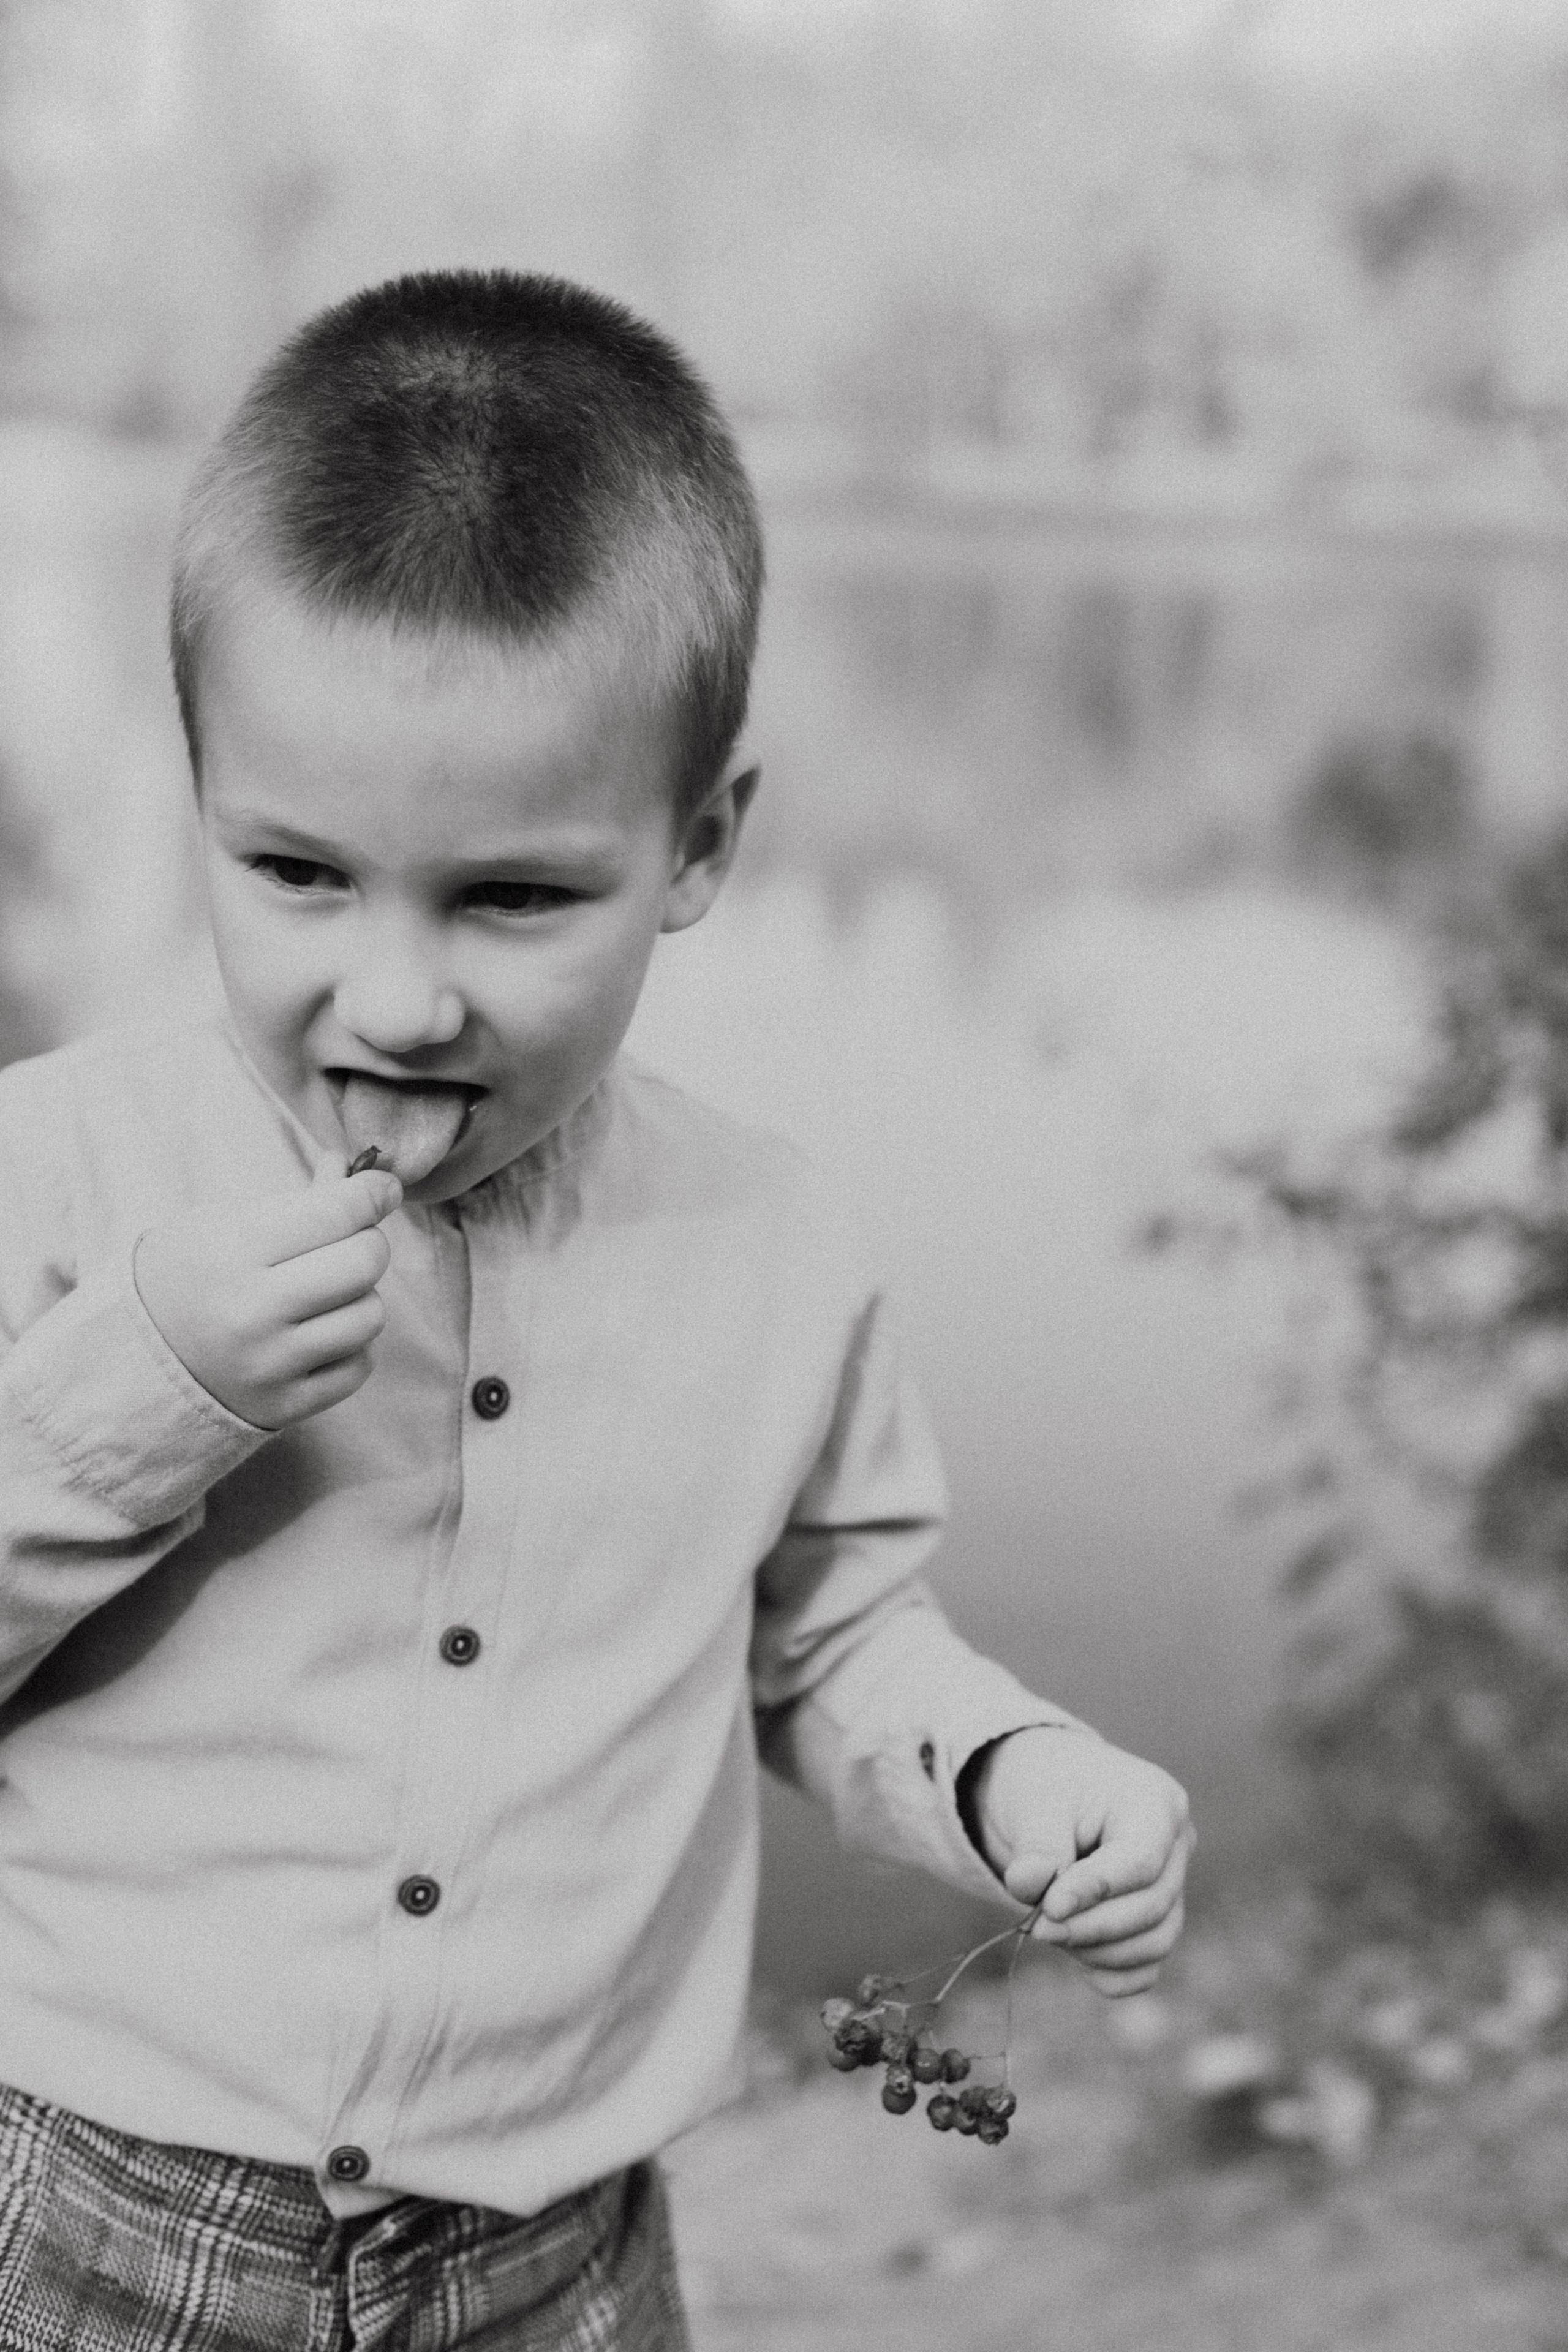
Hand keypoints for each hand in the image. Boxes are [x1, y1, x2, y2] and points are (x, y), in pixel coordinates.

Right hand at [133, 1157, 402, 1428]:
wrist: (137, 1360)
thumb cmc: (189, 1276)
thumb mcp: (225, 1222)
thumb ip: (301, 1200)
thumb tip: (366, 1176)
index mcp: (233, 1252)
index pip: (336, 1212)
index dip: (372, 1193)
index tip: (382, 1188)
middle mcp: (253, 1312)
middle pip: (364, 1263)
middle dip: (368, 1243)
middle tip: (352, 1241)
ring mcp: (270, 1365)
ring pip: (370, 1317)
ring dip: (360, 1297)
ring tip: (324, 1293)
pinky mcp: (285, 1406)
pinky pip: (359, 1366)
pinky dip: (350, 1345)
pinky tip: (317, 1333)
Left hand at [969, 1727, 1192, 1995]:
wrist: (1052, 1793)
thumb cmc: (1048, 1788)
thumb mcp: (1035, 1802)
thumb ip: (1036, 1846)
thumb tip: (1030, 1885)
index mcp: (1155, 1802)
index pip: (1140, 1862)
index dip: (1096, 1891)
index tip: (1051, 1906)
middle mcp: (1177, 1845)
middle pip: (1152, 1906)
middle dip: (1091, 1927)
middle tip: (1038, 1927)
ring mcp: (1174, 1886)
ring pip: (1156, 1941)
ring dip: (1098, 1952)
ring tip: (1050, 1931)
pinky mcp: (1157, 1921)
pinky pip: (1148, 1966)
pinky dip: (1112, 1975)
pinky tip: (1075, 1958)